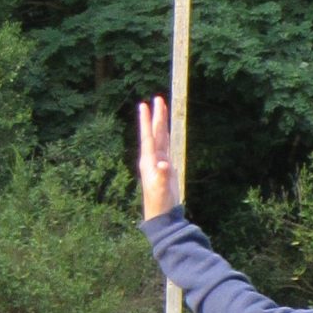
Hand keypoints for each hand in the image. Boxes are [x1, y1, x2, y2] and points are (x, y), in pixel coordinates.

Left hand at [136, 95, 176, 219]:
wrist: (162, 214)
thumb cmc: (159, 202)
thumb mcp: (161, 189)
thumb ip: (162, 176)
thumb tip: (163, 163)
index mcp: (148, 161)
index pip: (148, 136)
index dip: (147, 121)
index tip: (144, 105)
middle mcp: (152, 158)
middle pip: (155, 133)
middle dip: (156, 116)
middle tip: (157, 99)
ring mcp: (159, 162)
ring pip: (161, 137)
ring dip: (161, 123)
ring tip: (162, 108)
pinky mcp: (166, 166)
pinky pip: (167, 145)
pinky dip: (167, 135)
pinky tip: (168, 129)